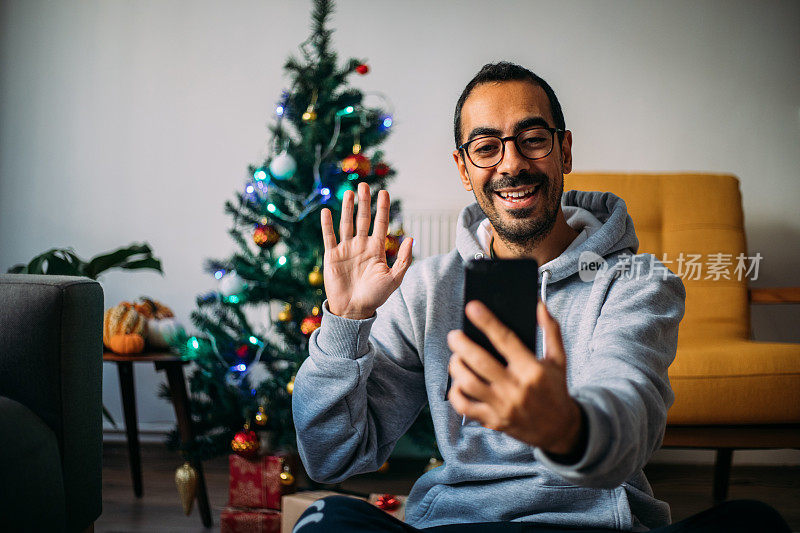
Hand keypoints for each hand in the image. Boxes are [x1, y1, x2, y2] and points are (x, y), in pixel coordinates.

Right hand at [320, 182, 412, 319]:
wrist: (353, 310)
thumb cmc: (375, 297)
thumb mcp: (394, 279)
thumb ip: (403, 260)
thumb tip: (411, 238)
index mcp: (376, 249)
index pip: (380, 223)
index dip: (382, 208)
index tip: (384, 192)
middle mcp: (361, 245)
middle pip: (363, 219)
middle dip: (364, 202)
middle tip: (364, 185)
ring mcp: (346, 249)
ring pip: (347, 223)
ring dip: (347, 208)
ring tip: (349, 193)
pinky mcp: (332, 256)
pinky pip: (329, 236)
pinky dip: (327, 224)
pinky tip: (327, 211)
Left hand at [447, 301, 583, 455]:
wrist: (559, 430)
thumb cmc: (555, 390)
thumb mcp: (559, 360)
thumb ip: (550, 330)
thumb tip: (538, 305)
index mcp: (532, 370)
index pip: (506, 340)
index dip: (487, 322)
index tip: (472, 307)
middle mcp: (516, 388)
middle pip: (480, 362)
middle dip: (461, 345)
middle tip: (454, 335)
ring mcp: (502, 406)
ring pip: (468, 383)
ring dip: (456, 366)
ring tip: (456, 357)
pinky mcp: (493, 420)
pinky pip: (464, 407)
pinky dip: (455, 392)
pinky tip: (457, 382)